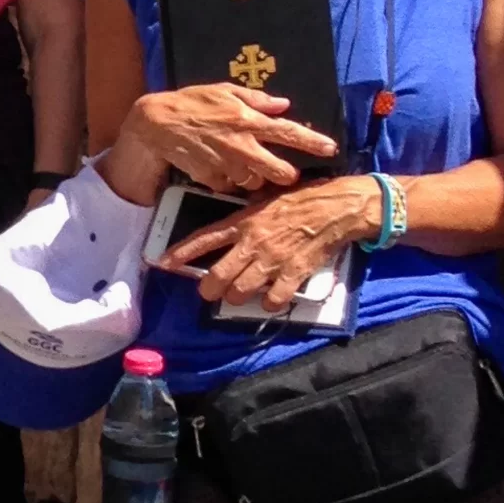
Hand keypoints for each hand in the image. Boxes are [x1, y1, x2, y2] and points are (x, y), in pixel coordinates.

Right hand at [115, 83, 337, 197]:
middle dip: (286, 174)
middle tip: (286, 172)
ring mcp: (225, 164)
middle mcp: (241, 145)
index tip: (331, 149)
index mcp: (248, 120)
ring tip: (246, 168)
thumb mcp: (224, 91)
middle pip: (278, 171)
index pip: (289, 133)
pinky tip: (222, 169)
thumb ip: (256, 99)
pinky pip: (228, 185)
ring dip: (255, 177)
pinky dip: (229, 180)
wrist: (155, 123)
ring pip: (253, 182)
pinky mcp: (209, 177)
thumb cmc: (191, 102)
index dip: (312, 142)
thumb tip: (283, 105)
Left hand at [168, 176, 382, 313]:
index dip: (181, 253)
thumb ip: (247, 213)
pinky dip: (269, 304)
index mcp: (243, 221)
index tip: (164, 263)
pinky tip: (270, 300)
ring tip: (239, 296)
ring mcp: (272, 259)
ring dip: (236, 298)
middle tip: (210, 292)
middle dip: (208, 289)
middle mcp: (252, 242)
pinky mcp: (294, 272)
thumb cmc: (304, 198)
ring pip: (240, 291)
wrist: (340, 206)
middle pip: (217, 276)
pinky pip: (274, 299)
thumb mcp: (267, 198)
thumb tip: (231, 224)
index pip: (203, 238)